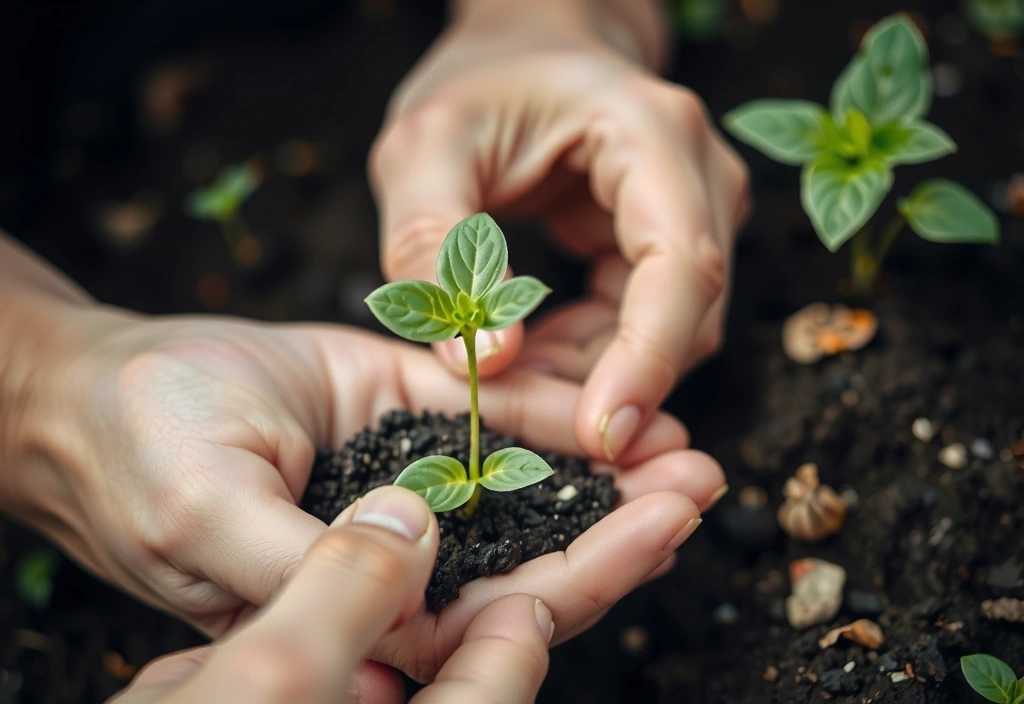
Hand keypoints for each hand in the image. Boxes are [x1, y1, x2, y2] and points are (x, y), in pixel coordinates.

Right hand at [8, 305, 721, 682]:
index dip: (581, 580)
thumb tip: (412, 562)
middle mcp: (403, 559)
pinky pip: (495, 417)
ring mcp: (414, 486)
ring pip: (530, 490)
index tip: (659, 529)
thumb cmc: (136, 457)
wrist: (108, 383)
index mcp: (361, 614)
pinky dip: (556, 412)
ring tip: (686, 439)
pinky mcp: (409, 416)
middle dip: (624, 524)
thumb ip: (305, 562)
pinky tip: (615, 399)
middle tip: (701, 480)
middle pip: (535, 557)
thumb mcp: (204, 516)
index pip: (489, 620)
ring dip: (610, 468)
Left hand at [371, 0, 750, 460]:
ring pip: (673, 335)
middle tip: (516, 414)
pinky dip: (591, 357)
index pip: (682, 264)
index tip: (600, 433)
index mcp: (652, 132)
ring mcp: (698, 213)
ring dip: (595, 374)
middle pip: (688, 314)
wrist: (526, 52)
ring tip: (508, 375)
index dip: (648, 357)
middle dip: (608, 381)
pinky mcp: (670, 247)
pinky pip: (645, 327)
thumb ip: (435, 245)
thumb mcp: (423, 149)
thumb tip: (489, 356)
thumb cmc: (478, 87)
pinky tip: (530, 354)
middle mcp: (700, 175)